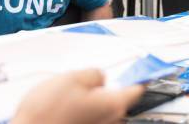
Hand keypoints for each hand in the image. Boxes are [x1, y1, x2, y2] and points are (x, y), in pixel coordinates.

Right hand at [12, 69, 143, 123]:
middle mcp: (111, 122)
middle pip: (119, 100)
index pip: (137, 89)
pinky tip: (65, 111)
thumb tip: (100, 78)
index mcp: (113, 105)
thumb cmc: (46, 115)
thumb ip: (94, 74)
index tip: (142, 70)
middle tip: (86, 83)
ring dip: (92, 103)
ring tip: (67, 99)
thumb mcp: (71, 79)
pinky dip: (84, 114)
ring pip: (104, 111)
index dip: (139, 76)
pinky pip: (93, 121)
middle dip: (106, 90)